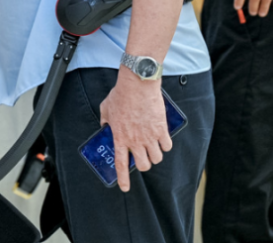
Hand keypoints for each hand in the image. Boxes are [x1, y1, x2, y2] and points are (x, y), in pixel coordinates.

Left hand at [99, 72, 170, 192]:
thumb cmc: (121, 94)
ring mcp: (149, 136)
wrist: (138, 84)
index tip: (125, 188)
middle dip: (143, 164)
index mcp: (120, 137)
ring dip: (155, 156)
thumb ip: (105, 120)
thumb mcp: (106, 108)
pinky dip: (165, 145)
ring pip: (157, 158)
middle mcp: (135, 141)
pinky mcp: (161, 129)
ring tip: (153, 148)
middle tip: (142, 157)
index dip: (123, 179)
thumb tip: (105, 125)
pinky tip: (162, 140)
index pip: (121, 164)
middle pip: (143, 165)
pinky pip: (167, 146)